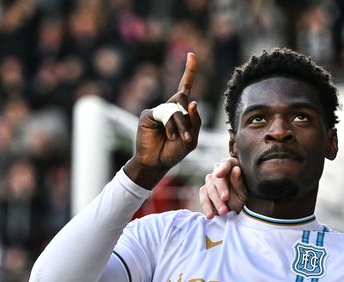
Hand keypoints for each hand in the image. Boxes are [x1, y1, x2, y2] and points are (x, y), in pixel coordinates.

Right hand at [125, 52, 202, 188]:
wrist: (156, 163)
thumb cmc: (173, 152)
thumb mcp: (191, 139)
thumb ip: (195, 122)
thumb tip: (193, 102)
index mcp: (180, 111)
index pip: (185, 87)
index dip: (189, 71)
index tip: (191, 54)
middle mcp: (169, 107)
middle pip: (184, 100)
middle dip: (188, 120)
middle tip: (187, 137)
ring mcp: (158, 110)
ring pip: (176, 108)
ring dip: (181, 125)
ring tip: (177, 138)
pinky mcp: (148, 115)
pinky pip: (164, 115)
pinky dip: (170, 127)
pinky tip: (168, 136)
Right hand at [199, 158, 246, 218]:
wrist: (236, 208)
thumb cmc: (241, 195)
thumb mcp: (243, 191)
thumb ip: (238, 181)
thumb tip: (236, 169)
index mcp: (231, 165)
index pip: (226, 164)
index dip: (223, 168)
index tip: (219, 174)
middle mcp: (218, 171)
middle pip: (217, 179)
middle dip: (221, 190)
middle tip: (226, 199)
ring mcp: (210, 181)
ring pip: (210, 190)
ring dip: (216, 202)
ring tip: (223, 212)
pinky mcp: (204, 191)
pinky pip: (204, 198)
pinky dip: (207, 208)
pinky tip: (210, 215)